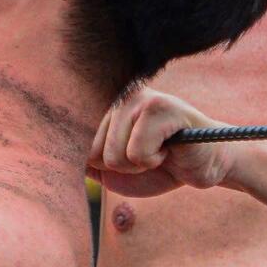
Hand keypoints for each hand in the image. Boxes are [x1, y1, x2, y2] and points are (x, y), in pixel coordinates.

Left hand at [89, 87, 233, 197]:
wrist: (208, 163)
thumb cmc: (162, 166)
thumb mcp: (115, 170)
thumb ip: (87, 163)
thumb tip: (57, 161)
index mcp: (104, 107)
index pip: (76, 146)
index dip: (102, 164)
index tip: (128, 156)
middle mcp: (118, 96)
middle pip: (93, 153)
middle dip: (121, 167)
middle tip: (148, 155)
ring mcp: (140, 97)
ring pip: (114, 155)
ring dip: (139, 165)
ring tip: (160, 151)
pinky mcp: (161, 107)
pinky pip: (136, 154)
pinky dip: (154, 162)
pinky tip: (170, 149)